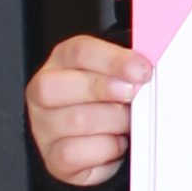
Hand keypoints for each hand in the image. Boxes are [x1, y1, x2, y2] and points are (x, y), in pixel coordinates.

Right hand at [27, 27, 148, 189]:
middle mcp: (45, 92)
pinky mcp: (54, 159)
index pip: (79, 52)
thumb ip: (130, 54)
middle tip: (132, 96)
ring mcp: (44, 126)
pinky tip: (115, 142)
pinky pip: (77, 153)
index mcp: (62, 62)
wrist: (96, 142)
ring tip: (126, 122)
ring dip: (113, 122)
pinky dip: (105, 150)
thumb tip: (147, 31)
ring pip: (77, 121)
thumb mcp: (117, 72)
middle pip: (64, 85)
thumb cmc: (109, 101)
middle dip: (106, 90)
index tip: (142, 69)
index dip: (113, 60)